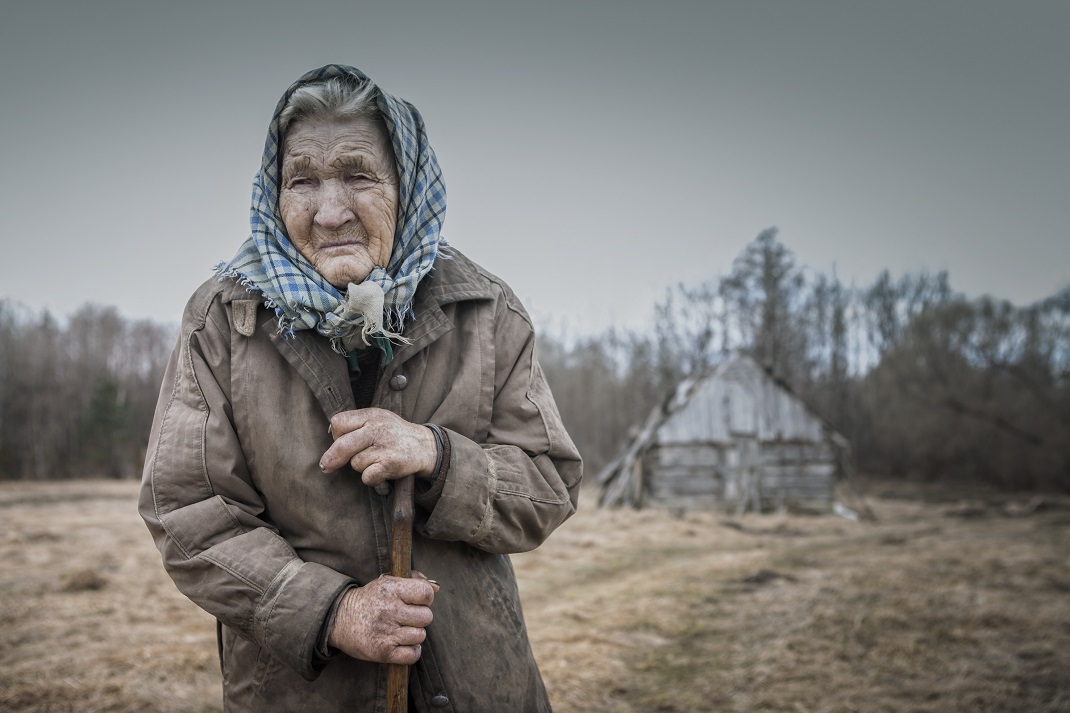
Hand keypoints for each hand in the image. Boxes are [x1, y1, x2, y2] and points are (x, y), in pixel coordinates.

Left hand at [320, 408, 436, 485]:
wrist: (424, 445)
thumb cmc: (394, 434)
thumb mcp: (377, 419)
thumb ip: (355, 424)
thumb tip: (329, 438)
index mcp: (371, 415)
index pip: (339, 422)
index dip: (336, 434)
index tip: (340, 440)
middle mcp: (377, 428)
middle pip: (342, 445)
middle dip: (332, 458)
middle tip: (326, 466)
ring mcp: (384, 446)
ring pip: (355, 463)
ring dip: (362, 466)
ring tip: (376, 460)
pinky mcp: (391, 463)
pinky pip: (367, 476)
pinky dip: (371, 478)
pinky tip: (381, 470)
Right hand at [327, 573, 439, 663]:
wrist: (339, 619)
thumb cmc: (369, 599)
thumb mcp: (386, 582)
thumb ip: (413, 580)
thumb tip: (436, 586)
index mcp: (390, 589)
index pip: (426, 593)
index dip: (426, 597)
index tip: (417, 600)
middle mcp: (388, 610)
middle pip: (426, 617)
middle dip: (420, 617)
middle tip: (407, 616)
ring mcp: (385, 632)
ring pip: (420, 636)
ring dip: (414, 634)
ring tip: (401, 630)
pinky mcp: (382, 652)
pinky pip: (413, 654)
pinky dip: (412, 651)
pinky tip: (403, 643)